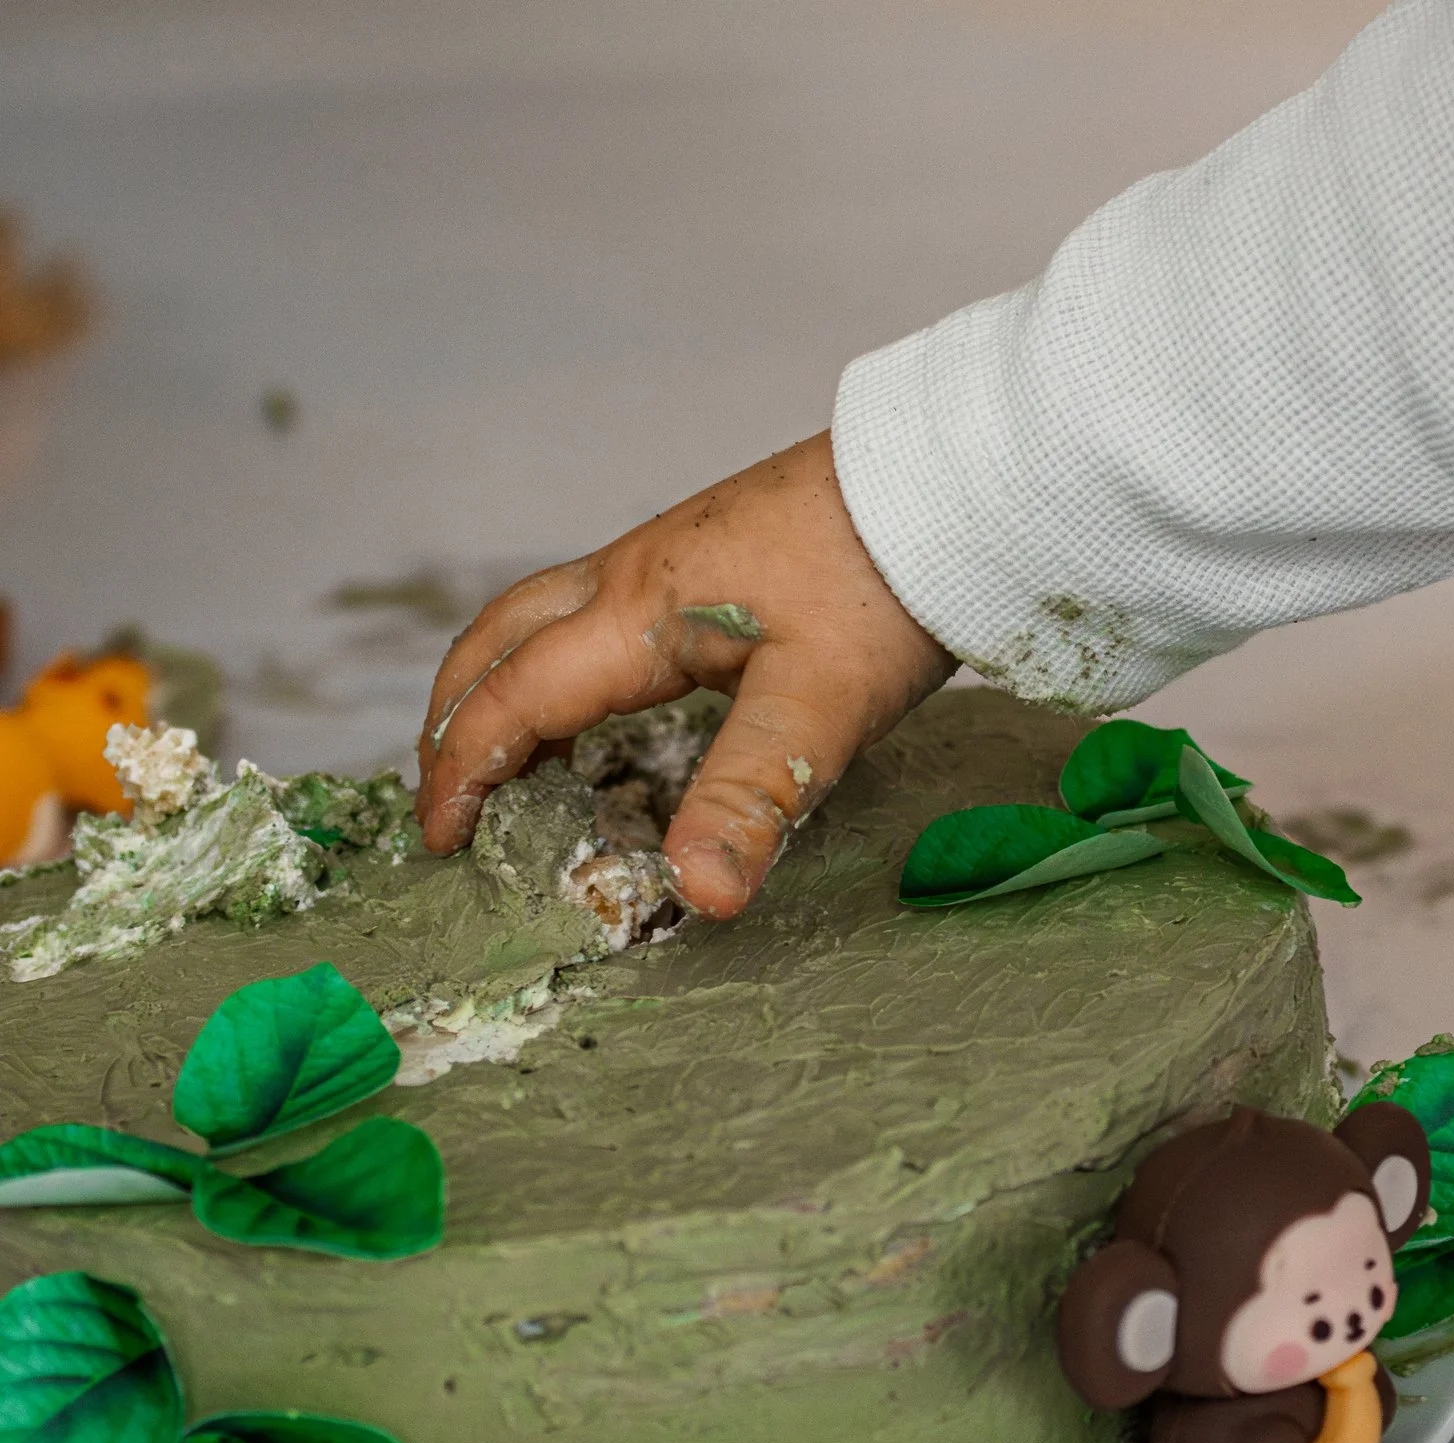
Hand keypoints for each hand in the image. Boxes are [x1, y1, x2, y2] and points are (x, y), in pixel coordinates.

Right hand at [415, 431, 954, 917]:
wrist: (955, 478)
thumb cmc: (886, 581)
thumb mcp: (819, 705)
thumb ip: (750, 800)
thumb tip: (697, 897)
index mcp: (637, 610)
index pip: (512, 697)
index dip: (464, 772)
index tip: (441, 840)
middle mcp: (633, 574)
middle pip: (500, 640)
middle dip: (455, 716)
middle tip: (444, 794)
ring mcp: (672, 553)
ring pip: (543, 617)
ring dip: (502, 681)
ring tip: (504, 754)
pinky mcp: (714, 550)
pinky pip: (597, 608)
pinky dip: (564, 659)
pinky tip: (610, 698)